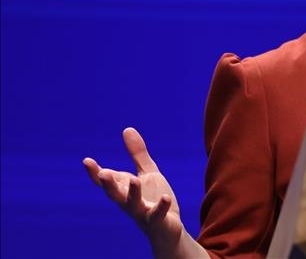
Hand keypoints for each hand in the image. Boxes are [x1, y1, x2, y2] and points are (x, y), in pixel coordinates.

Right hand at [83, 128, 185, 252]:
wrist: (168, 228)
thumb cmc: (153, 199)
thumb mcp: (147, 173)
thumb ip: (137, 154)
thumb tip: (127, 129)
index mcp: (124, 189)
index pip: (107, 181)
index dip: (95, 173)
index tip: (86, 161)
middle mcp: (128, 202)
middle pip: (114, 194)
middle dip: (108, 184)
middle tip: (102, 173)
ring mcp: (142, 212)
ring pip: (133, 205)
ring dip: (133, 193)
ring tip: (135, 180)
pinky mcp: (158, 220)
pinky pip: (157, 214)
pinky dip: (161, 207)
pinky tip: (165, 198)